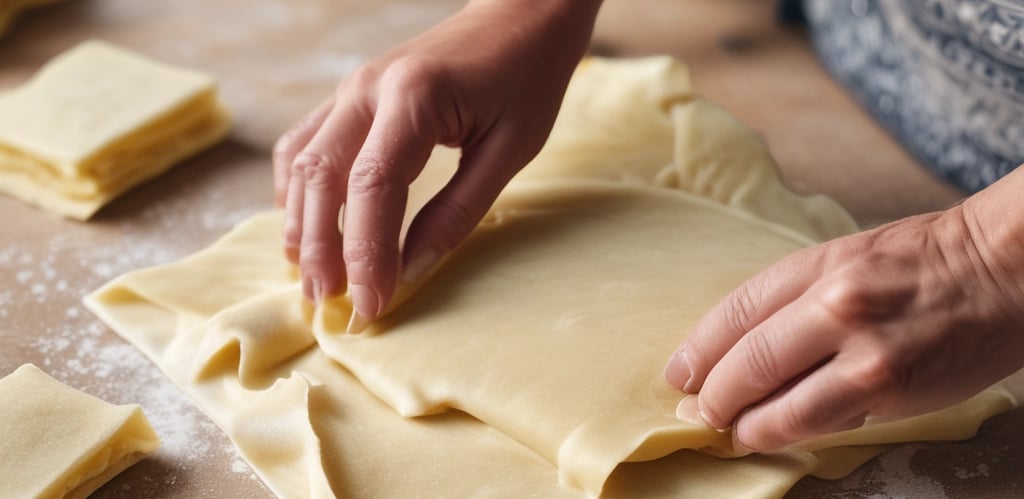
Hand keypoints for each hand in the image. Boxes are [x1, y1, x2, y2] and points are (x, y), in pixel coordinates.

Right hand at [273, 0, 600, 328]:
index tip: (371, 304)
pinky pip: (306, 144)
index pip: (373, 187)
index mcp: (415, 98)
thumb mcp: (510, 151)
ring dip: (300, 224)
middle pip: (322, 178)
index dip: (366, 253)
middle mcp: (369, 89)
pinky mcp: (350, 95)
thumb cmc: (526, 79)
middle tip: (328, 303)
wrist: (519, 15)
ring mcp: (352, 88)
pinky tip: (308, 227)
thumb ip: (458, 212)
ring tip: (311, 277)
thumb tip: (413, 271)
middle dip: (320, 249)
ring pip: (302, 163)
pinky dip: (298, 190)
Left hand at [664, 167, 1023, 451]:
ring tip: (734, 431)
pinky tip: (776, 433)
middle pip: (746, 363)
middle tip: (700, 412)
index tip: (680, 375)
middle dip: (714, 397)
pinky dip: (791, 433)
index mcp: (816, 266)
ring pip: (779, 407)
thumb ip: (793, 299)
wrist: (1004, 269)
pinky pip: (823, 423)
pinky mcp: (892, 391)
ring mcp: (865, 353)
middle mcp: (834, 306)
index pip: (733, 312)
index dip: (697, 351)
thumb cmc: (923, 262)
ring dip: (746, 427)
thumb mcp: (845, 258)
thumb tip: (739, 349)